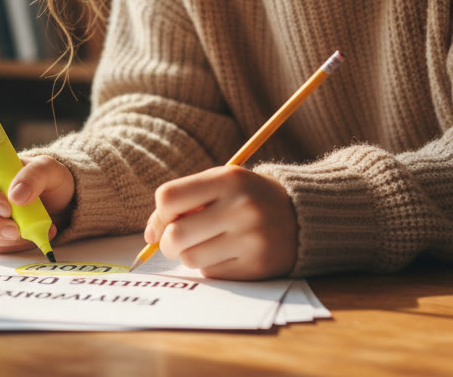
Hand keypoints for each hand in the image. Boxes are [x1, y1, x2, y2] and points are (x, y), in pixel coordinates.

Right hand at [0, 154, 74, 253]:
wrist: (56, 203)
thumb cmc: (45, 179)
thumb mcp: (49, 169)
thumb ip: (35, 175)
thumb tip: (16, 195)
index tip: (6, 207)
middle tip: (15, 230)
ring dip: (4, 238)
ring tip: (33, 230)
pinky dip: (14, 245)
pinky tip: (31, 235)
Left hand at [144, 166, 297, 279]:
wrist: (303, 216)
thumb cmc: (249, 198)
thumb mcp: (222, 184)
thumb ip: (185, 201)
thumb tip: (149, 235)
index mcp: (229, 179)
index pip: (168, 198)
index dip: (160, 214)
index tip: (167, 220)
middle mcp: (240, 207)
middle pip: (175, 235)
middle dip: (168, 242)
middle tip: (177, 241)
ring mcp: (250, 238)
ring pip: (191, 259)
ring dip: (190, 255)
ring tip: (208, 245)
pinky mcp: (257, 265)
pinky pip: (212, 274)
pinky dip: (211, 267)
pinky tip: (228, 254)